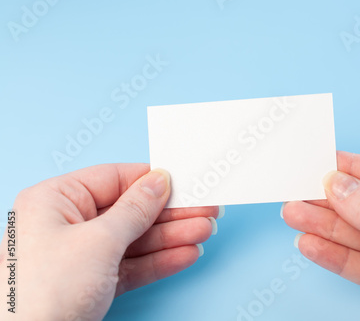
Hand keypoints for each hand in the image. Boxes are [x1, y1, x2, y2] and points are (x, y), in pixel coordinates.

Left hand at [0, 164, 220, 320]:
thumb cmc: (43, 292)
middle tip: (205, 210)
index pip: (114, 179)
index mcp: (56, 200)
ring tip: (203, 232)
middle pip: (131, 211)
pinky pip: (132, 265)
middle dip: (170, 214)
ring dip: (171, 238)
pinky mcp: (93, 282)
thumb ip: (134, 210)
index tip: (184, 182)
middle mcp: (68, 223)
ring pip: (136, 240)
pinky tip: (186, 254)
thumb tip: (158, 182)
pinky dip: (159, 261)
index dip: (152, 181)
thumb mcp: (97, 241)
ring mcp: (82, 255)